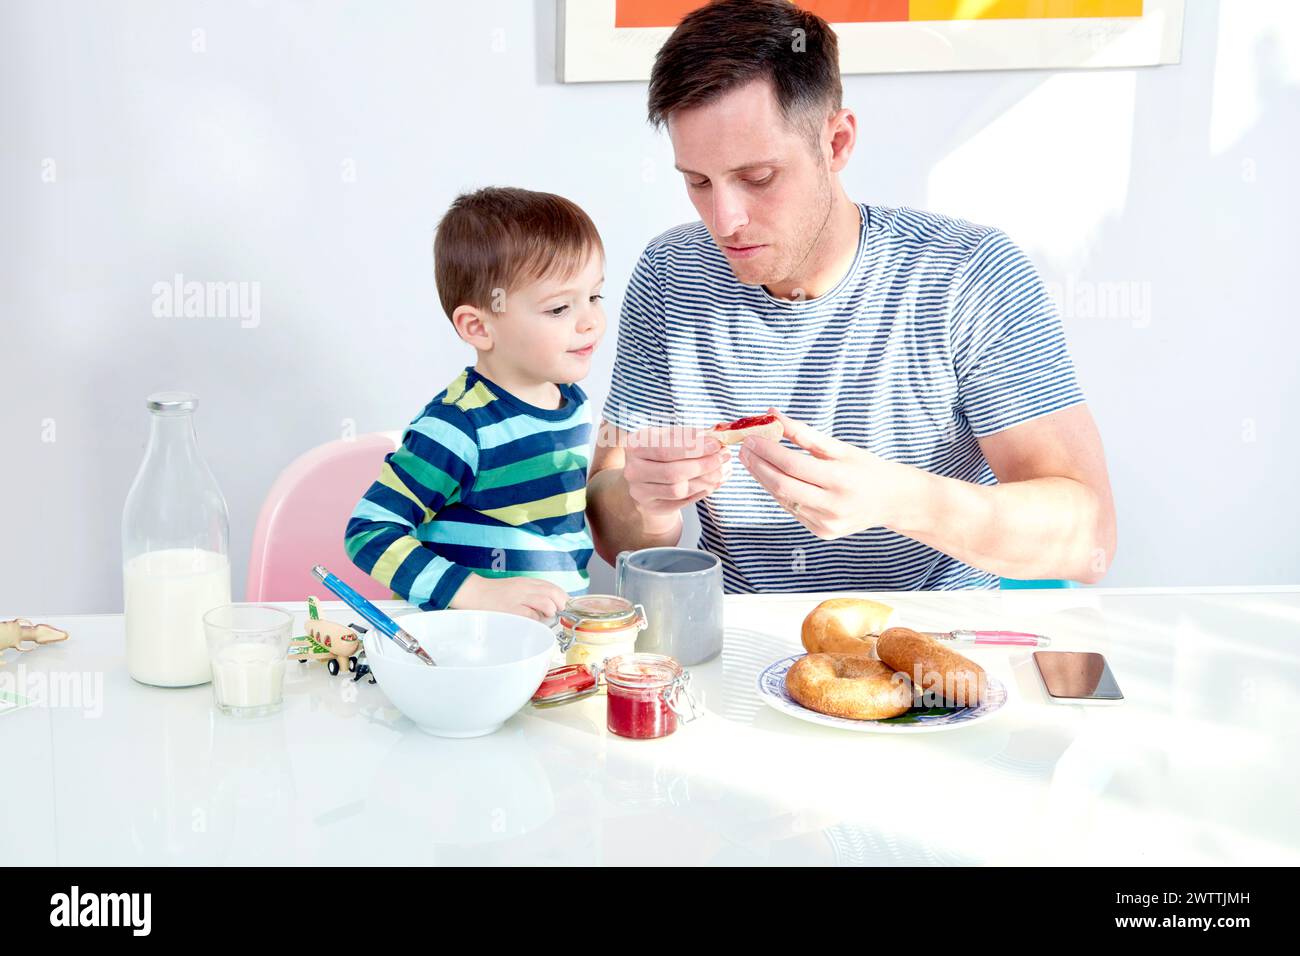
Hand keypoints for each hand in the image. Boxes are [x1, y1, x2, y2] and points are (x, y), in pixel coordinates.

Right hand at [450, 574, 570, 621]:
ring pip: (546, 603)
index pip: (553, 587)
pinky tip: (532, 623)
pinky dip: (536, 621)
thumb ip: (531, 594)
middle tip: (558, 614)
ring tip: (545, 618)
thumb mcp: (516, 588)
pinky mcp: (511, 609)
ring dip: (550, 612)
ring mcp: (519, 598)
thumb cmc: (494, 594)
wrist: (474, 592)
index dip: (563, 598)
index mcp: (527, 582)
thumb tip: (550, 607)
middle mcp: (525, 588)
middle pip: (554, 593)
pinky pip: (531, 616)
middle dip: (561, 605)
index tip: (564, 607)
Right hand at [623, 426, 732, 533]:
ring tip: (721, 470)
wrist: (647, 476)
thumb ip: (691, 436)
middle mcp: (633, 470)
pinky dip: (700, 492)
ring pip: (678, 490)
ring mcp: (640, 491)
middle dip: (703, 465)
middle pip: (672, 472)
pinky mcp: (652, 506)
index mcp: (635, 445)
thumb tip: (716, 436)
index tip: (716, 445)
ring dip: (704, 480)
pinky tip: (711, 483)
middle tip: (723, 458)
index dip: (694, 448)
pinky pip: (681, 502)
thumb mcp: (671, 436)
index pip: (665, 449)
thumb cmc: (662, 451)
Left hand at [737, 408, 914, 539]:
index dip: (767, 451)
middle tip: (744, 448)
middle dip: (758, 466)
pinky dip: (778, 492)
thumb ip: (805, 433)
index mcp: (840, 481)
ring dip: (763, 478)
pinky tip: (771, 477)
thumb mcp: (840, 448)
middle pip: (782, 485)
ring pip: (783, 499)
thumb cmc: (866, 469)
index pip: (792, 465)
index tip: (751, 437)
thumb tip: (773, 414)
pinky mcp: (821, 532)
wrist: (892, 501)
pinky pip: (792, 509)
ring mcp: (826, 523)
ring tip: (752, 460)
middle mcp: (833, 506)